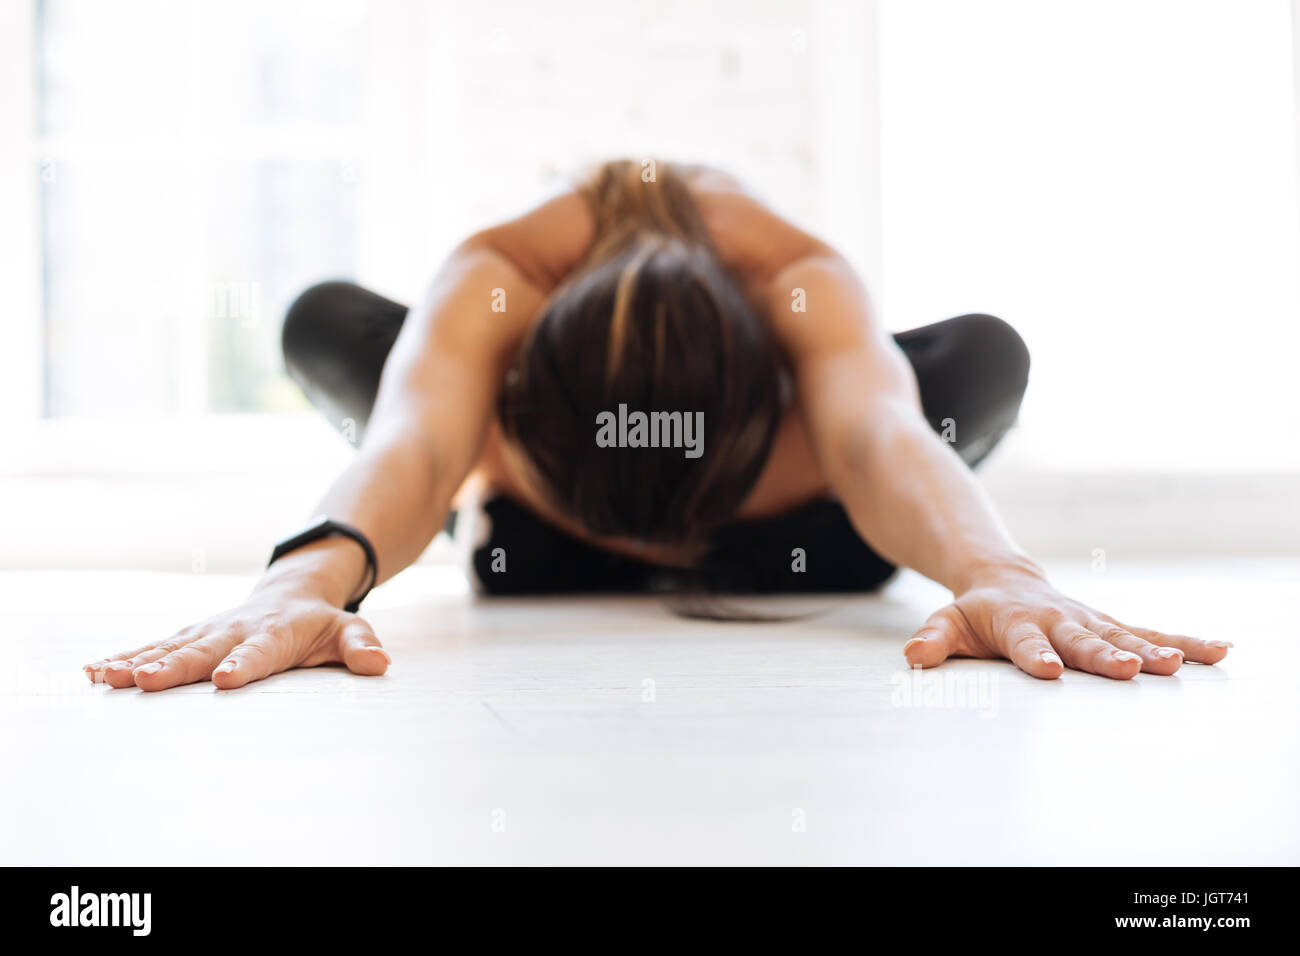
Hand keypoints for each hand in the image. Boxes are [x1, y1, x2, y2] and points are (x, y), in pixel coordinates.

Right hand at [82, 583, 389, 691]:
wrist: (293, 589)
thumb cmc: (321, 620)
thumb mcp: (348, 630)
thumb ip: (361, 646)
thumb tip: (379, 663)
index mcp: (275, 632)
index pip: (259, 651)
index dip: (243, 664)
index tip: (226, 679)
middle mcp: (235, 628)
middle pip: (203, 650)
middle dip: (173, 666)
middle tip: (143, 681)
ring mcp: (208, 630)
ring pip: (170, 646)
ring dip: (137, 662)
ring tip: (105, 679)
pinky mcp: (189, 634)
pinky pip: (153, 646)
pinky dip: (124, 657)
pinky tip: (93, 673)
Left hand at [903, 570, 1230, 679]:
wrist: (1003, 578)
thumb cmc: (973, 612)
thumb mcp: (947, 622)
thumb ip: (933, 640)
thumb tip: (913, 656)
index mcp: (1018, 623)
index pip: (1026, 643)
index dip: (1036, 655)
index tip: (1049, 670)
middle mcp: (1059, 620)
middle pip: (1084, 640)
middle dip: (1106, 655)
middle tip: (1132, 670)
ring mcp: (1089, 621)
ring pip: (1125, 636)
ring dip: (1153, 651)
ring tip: (1179, 666)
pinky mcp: (1111, 624)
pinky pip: (1151, 632)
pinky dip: (1185, 641)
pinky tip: (1221, 651)